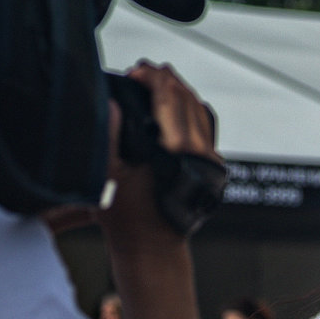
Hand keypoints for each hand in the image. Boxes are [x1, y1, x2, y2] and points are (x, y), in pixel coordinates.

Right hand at [99, 60, 221, 243]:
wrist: (152, 248)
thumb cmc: (128, 218)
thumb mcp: (107, 173)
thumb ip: (109, 134)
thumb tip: (114, 101)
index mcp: (176, 151)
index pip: (169, 97)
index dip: (151, 77)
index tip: (134, 72)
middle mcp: (200, 154)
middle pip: (188, 99)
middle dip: (165, 79)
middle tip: (143, 70)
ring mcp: (210, 161)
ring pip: (201, 111)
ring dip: (180, 91)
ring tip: (158, 81)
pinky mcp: (212, 168)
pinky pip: (207, 129)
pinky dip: (193, 110)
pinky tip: (177, 106)